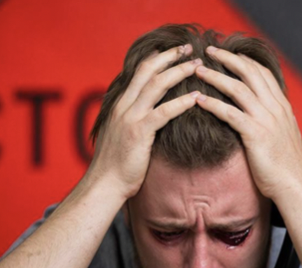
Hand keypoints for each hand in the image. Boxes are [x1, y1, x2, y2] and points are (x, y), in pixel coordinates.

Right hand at [88, 44, 203, 198]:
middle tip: (188, 49)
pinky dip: (181, 102)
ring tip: (197, 66)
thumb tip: (152, 115)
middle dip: (169, 57)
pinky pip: (163, 112)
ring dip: (178, 72)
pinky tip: (196, 97)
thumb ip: (135, 120)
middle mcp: (123, 106)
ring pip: (156, 85)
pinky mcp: (138, 132)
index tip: (174, 51)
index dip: (157, 58)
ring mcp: (130, 118)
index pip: (139, 72)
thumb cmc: (116, 165)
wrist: (104, 185)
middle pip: (148, 71)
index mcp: (120, 105)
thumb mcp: (123, 135)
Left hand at [194, 46, 301, 199]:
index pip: (263, 73)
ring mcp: (266, 120)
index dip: (244, 60)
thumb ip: (275, 121)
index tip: (228, 53)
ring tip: (198, 70)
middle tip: (210, 50)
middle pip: (250, 73)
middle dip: (228, 58)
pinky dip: (213, 104)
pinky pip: (230, 113)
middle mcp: (275, 108)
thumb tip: (264, 116)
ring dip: (216, 76)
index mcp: (282, 107)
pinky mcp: (255, 134)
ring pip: (238, 88)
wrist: (294, 185)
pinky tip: (198, 100)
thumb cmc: (287, 166)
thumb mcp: (285, 136)